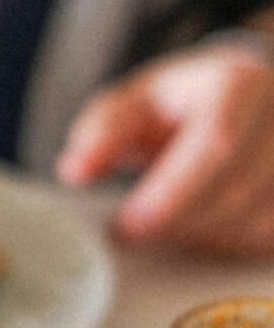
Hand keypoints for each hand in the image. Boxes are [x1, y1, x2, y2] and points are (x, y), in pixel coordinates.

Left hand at [56, 37, 273, 256]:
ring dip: (202, 237)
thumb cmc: (181, 101)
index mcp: (240, 82)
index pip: (216, 143)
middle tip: (133, 232)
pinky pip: (270, 239)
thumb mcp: (133, 101)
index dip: (171, 193)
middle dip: (179, 222)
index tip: (128, 225)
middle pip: (238, 189)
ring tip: (163, 224)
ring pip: (258, 222)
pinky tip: (200, 230)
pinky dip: (229, 245)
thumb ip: (101, 132)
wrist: (241, 95)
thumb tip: (74, 171)